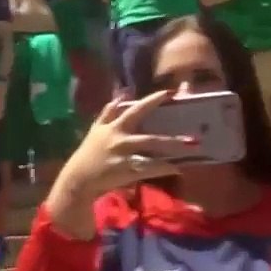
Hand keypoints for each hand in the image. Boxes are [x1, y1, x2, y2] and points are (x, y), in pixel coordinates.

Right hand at [54, 92, 193, 200]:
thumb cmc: (89, 152)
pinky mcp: (126, 173)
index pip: (135, 110)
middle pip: (149, 139)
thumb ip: (108, 111)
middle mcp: (121, 141)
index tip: (168, 93)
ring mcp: (124, 158)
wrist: (79, 177)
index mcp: (114, 127)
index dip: (151, 101)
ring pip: (151, 157)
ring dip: (170, 155)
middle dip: (170, 139)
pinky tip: (177, 168)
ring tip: (189, 152)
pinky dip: (163, 169)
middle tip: (191, 138)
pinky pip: (148, 170)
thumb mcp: (96, 129)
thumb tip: (120, 94)